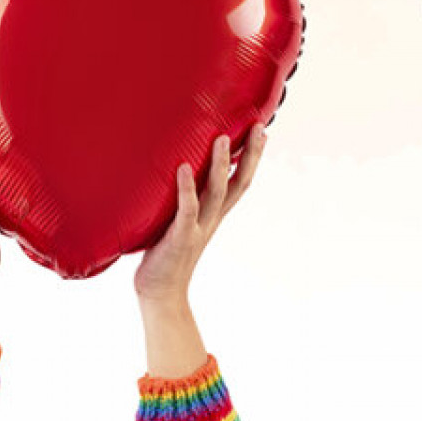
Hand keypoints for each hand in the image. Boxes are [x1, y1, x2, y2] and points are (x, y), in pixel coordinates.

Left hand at [134, 127, 265, 305]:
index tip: (260, 129)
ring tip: (222, 139)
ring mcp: (197, 228)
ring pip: (216, 194)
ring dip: (220, 166)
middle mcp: (211, 219)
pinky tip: (185, 168)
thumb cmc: (166, 254)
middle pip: (238, 184)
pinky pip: (186, 210)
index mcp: (214, 215)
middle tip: (258, 128)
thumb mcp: (181, 222)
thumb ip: (184, 199)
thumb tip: (176, 169)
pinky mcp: (180, 237)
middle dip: (250, 156)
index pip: (240, 181)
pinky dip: (186, 189)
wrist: (161, 293)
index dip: (252, 157)